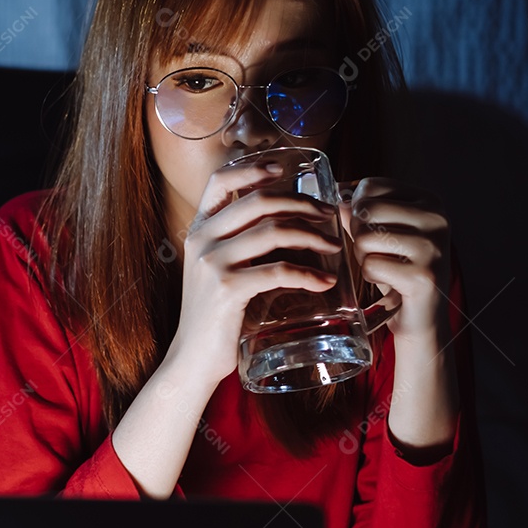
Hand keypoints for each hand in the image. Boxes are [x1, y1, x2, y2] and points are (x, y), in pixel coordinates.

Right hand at [166, 162, 343, 386]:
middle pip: (259, 202)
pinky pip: (278, 271)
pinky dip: (308, 274)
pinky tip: (324, 281)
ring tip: (333, 246)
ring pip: (273, 231)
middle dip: (301, 204)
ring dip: (312, 236)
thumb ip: (239, 245)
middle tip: (327, 215)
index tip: (283, 170)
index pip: (220, 182)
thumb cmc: (215, 315)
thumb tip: (287, 225)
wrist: (193, 358)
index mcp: (198, 230)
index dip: (252, 169)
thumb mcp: (217, 270)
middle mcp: (202, 240)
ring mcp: (212, 263)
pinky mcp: (227, 289)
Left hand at [338, 177, 451, 343]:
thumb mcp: (381, 234)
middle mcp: (436, 218)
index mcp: (428, 201)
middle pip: (365, 210)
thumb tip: (336, 196)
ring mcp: (433, 246)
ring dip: (363, 258)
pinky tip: (388, 283)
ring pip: (365, 238)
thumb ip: (359, 212)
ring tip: (383, 267)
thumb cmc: (398, 270)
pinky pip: (371, 266)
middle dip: (357, 235)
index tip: (368, 228)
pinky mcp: (423, 275)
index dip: (355, 209)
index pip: (371, 186)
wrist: (421, 316)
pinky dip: (371, 277)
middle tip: (373, 252)